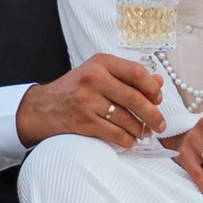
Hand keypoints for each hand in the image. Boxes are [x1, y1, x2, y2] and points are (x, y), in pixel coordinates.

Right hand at [15, 53, 164, 151]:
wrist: (42, 107)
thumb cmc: (74, 89)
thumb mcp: (98, 73)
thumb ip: (127, 76)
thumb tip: (159, 82)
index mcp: (100, 62)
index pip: (136, 72)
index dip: (152, 88)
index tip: (158, 99)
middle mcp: (94, 79)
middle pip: (135, 98)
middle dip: (153, 114)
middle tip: (160, 124)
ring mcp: (87, 101)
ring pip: (126, 119)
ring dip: (141, 130)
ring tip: (144, 133)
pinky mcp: (83, 122)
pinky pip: (115, 134)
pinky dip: (127, 140)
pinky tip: (130, 140)